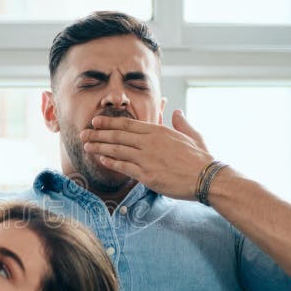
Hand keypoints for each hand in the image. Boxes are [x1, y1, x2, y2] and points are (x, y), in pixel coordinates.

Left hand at [80, 110, 212, 199]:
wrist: (207, 178)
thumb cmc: (201, 158)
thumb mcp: (192, 135)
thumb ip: (181, 123)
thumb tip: (176, 112)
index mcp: (159, 132)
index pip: (128, 125)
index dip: (109, 123)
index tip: (96, 121)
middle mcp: (150, 143)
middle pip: (118, 136)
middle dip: (98, 134)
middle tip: (83, 133)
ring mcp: (147, 159)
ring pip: (117, 151)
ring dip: (99, 147)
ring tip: (86, 146)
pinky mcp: (147, 175)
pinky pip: (124, 167)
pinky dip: (111, 163)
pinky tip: (100, 160)